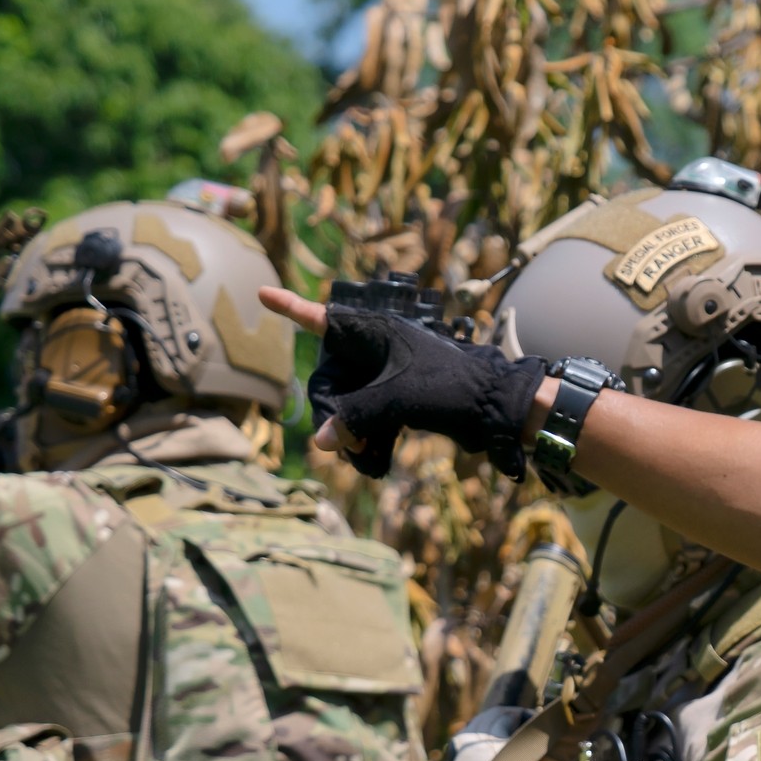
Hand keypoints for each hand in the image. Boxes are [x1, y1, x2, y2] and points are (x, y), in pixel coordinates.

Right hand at [259, 287, 546, 479]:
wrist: (496, 411)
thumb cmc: (451, 389)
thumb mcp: (398, 399)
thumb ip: (356, 417)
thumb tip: (322, 442)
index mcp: (375, 332)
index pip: (322, 318)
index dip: (291, 308)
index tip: (263, 294)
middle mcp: (377, 350)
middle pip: (330, 381)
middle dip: (335, 416)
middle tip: (348, 444)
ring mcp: (386, 377)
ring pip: (347, 407)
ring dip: (352, 436)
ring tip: (366, 461)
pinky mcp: (398, 401)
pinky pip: (366, 421)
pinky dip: (367, 442)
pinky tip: (375, 465)